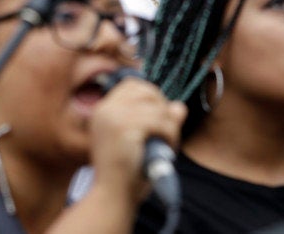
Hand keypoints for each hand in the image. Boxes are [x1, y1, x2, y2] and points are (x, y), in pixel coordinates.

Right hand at [88, 78, 186, 201]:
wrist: (112, 198)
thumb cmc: (126, 173)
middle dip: (164, 110)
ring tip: (167, 146)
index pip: (133, 84)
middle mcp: (105, 109)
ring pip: (160, 107)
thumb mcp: (143, 142)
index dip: (152, 97)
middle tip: (166, 134)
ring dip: (170, 127)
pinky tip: (168, 150)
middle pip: (148, 91)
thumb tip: (180, 106)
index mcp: (103, 110)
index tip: (158, 119)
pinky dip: (172, 136)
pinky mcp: (126, 127)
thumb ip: (161, 120)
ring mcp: (114, 117)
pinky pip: (163, 122)